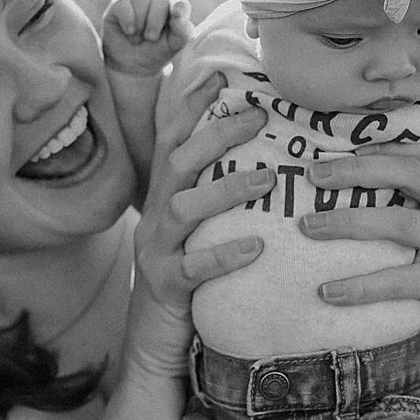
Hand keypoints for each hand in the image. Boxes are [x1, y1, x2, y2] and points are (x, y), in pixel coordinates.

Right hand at [102, 0, 194, 77]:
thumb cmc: (155, 54)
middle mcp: (156, 5)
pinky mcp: (118, 7)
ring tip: (137, 39)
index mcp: (173, 12)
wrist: (130, 67)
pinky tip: (129, 31)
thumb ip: (182, 32)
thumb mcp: (173, 47)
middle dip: (156, 20)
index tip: (177, 15)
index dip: (179, 6)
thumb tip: (179, 16)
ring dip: (140, 20)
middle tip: (151, 38)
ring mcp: (137, 4)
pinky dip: (127, 18)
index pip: (180, 3)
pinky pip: (122, 2)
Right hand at [121, 79, 271, 377]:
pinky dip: (225, 255)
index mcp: (164, 198)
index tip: (221, 74)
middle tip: (258, 115)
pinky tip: (257, 247)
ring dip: (225, 189)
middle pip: (178, 162)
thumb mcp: (199, 233)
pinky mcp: (166, 288)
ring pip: (184, 209)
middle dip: (215, 133)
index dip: (191, 105)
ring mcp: (157, 252)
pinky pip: (194, 269)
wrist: (153, 345)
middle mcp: (155, 217)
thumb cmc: (190, 283)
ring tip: (266, 179)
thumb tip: (264, 161)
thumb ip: (217, 198)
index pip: (173, 140)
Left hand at [299, 150, 419, 360]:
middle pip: (408, 174)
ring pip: (397, 222)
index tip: (351, 143)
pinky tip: (327, 292)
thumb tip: (360, 178)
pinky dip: (358, 286)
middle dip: (356, 170)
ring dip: (346, 222)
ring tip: (308, 226)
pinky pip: (395, 280)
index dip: (395, 142)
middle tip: (313, 174)